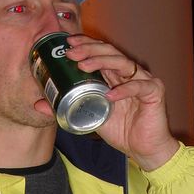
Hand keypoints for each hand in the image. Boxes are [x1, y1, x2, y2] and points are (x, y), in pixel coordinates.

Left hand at [64, 35, 179, 170]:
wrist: (143, 149)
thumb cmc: (120, 130)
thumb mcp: (89, 117)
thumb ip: (67, 108)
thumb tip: (38, 105)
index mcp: (115, 75)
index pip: (100, 52)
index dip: (85, 44)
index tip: (68, 43)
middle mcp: (129, 73)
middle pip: (110, 52)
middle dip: (89, 50)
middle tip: (71, 53)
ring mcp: (143, 80)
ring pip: (123, 63)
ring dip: (102, 62)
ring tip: (83, 65)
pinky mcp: (154, 92)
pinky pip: (139, 87)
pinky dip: (124, 90)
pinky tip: (109, 94)